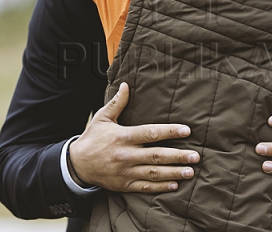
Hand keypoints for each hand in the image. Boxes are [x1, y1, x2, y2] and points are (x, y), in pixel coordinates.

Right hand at [68, 82, 199, 192]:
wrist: (76, 165)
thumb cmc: (92, 138)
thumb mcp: (102, 118)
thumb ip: (117, 103)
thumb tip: (126, 84)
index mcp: (123, 137)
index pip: (151, 133)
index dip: (170, 132)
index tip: (186, 131)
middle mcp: (126, 155)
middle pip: (156, 156)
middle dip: (178, 156)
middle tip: (195, 157)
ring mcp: (126, 172)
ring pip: (154, 173)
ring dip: (174, 173)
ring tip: (190, 172)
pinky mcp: (124, 185)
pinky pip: (145, 187)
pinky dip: (160, 186)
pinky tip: (174, 184)